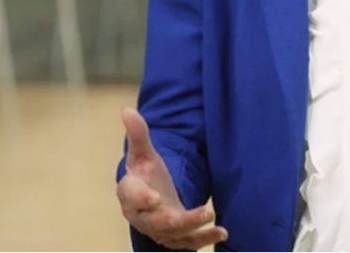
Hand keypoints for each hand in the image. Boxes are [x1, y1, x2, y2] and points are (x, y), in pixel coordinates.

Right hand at [116, 108, 227, 249]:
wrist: (150, 196)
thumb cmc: (145, 174)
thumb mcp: (142, 152)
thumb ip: (137, 133)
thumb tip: (127, 110)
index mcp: (130, 192)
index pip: (131, 196)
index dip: (142, 198)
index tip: (155, 197)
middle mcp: (141, 215)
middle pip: (154, 221)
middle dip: (173, 219)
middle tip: (195, 210)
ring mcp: (158, 229)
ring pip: (173, 233)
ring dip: (192, 227)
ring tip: (211, 215)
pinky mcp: (174, 237)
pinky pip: (187, 243)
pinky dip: (204, 240)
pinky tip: (222, 232)